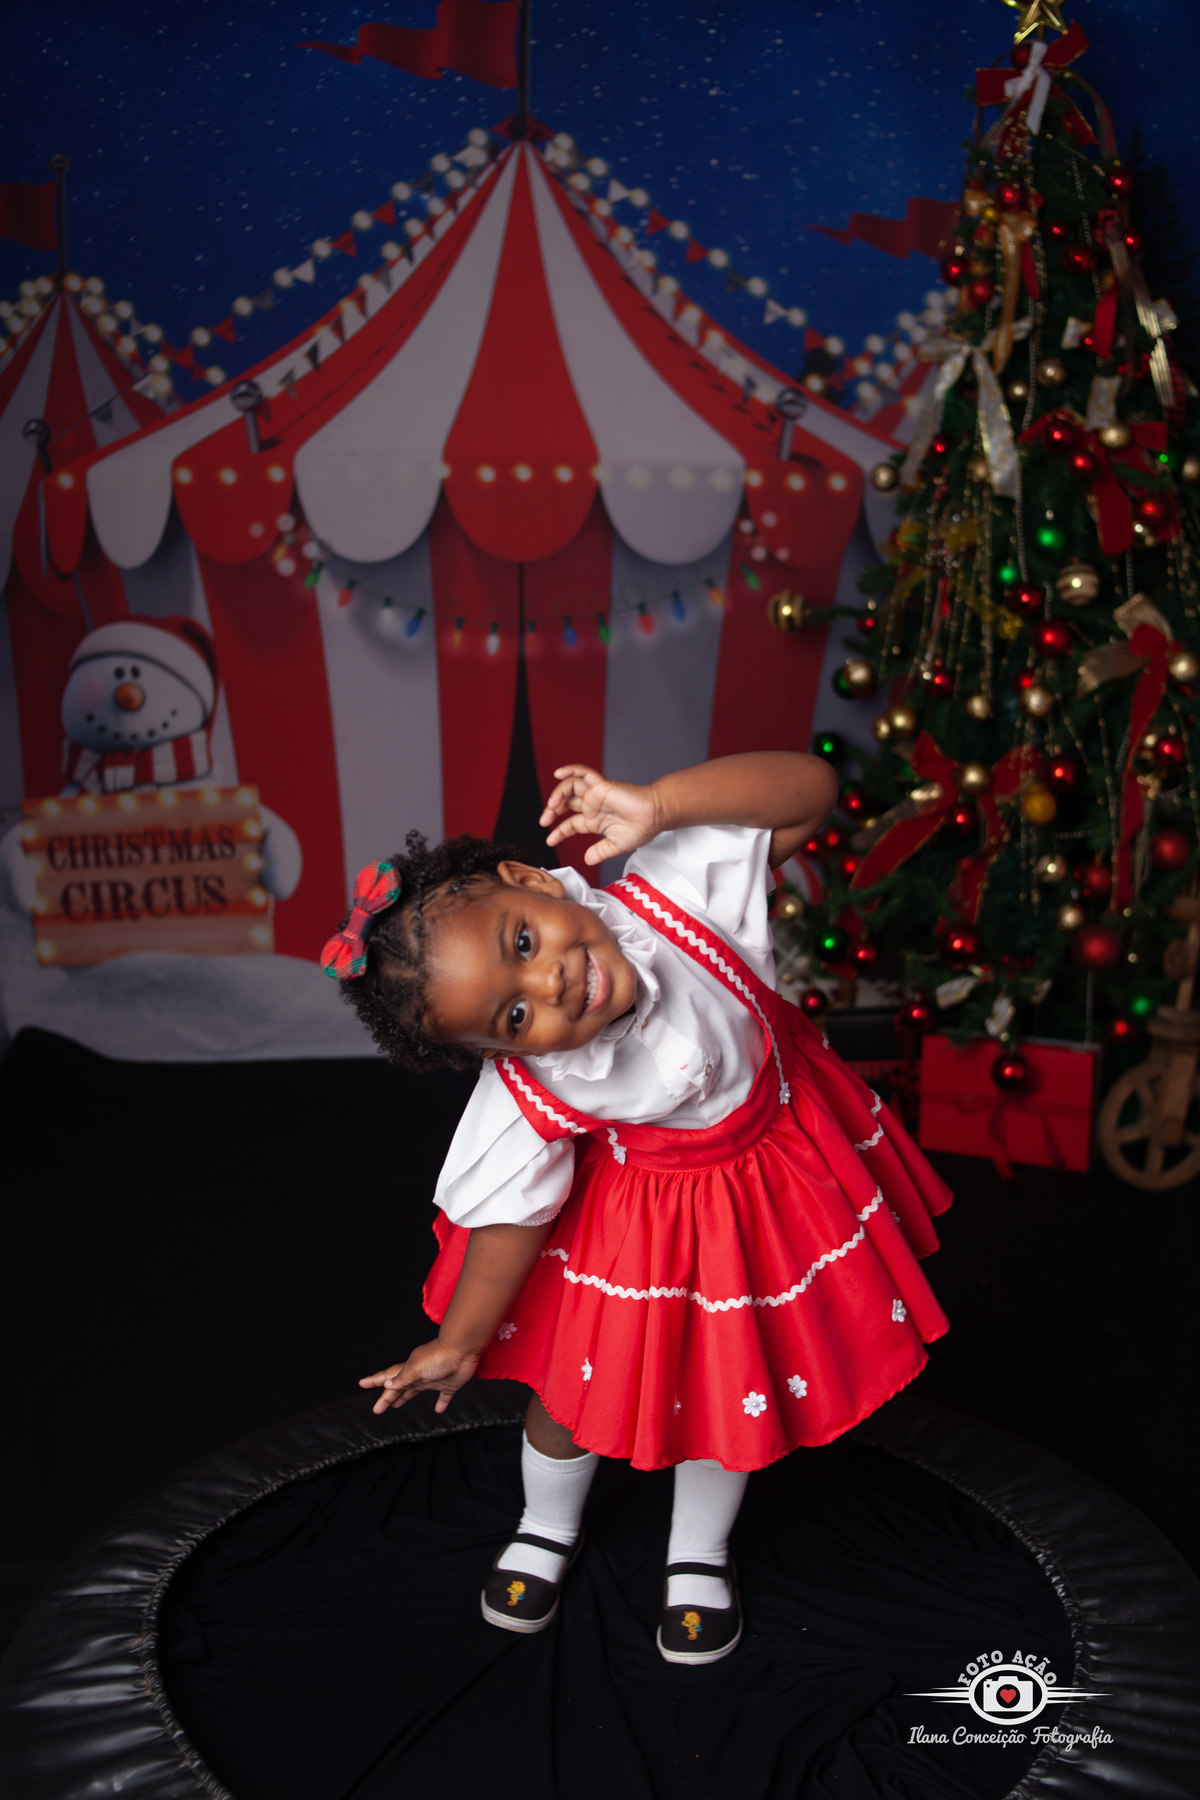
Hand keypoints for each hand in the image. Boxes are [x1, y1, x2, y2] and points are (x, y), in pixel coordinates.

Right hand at [359, 1339, 479, 1414]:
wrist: (463, 1350)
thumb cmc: (439, 1357)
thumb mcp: (417, 1368)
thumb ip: (403, 1378)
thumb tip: (388, 1385)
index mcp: (409, 1369)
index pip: (389, 1376)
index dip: (375, 1380)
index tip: (362, 1383)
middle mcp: (419, 1374)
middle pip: (400, 1388)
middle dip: (387, 1397)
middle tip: (377, 1409)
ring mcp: (434, 1379)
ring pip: (416, 1391)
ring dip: (405, 1398)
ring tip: (396, 1406)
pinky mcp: (449, 1385)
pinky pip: (444, 1397)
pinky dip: (441, 1404)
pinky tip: (439, 1410)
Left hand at [540, 765, 660, 865]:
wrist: (655, 817)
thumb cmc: (641, 829)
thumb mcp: (615, 846)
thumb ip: (600, 852)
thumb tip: (587, 860)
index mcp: (596, 820)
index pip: (571, 824)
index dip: (559, 831)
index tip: (550, 840)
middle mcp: (593, 806)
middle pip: (566, 803)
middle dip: (552, 811)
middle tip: (545, 821)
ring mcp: (596, 794)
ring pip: (570, 788)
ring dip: (557, 795)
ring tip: (552, 806)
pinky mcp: (602, 785)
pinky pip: (583, 773)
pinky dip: (570, 770)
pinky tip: (559, 773)